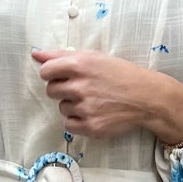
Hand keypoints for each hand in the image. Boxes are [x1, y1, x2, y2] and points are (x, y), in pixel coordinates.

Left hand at [31, 50, 182, 143]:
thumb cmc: (120, 74)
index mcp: (80, 65)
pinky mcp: (91, 127)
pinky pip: (69, 125)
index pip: (46, 71)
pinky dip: (78, 121)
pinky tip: (93, 113)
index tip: (62, 76)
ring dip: (72, 105)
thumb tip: (35, 54)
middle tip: (83, 88)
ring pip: (61, 108)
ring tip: (93, 100)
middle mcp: (80, 86)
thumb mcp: (94, 57)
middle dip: (63, 89)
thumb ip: (61, 55)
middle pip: (52, 91)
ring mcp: (85, 108)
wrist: (146, 97)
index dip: (52, 74)